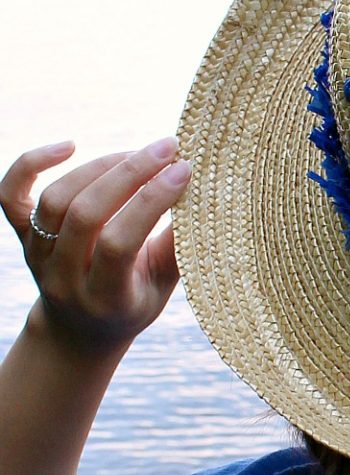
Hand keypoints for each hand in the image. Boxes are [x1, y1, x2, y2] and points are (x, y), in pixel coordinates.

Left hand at [0, 137, 191, 358]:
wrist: (77, 328)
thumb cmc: (132, 302)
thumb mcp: (163, 287)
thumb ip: (178, 245)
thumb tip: (205, 193)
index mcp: (103, 297)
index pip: (118, 243)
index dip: (150, 202)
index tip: (184, 170)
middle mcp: (62, 277)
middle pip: (84, 215)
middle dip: (130, 173)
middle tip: (168, 148)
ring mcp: (37, 255)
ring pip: (56, 199)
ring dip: (101, 166)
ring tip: (137, 154)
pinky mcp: (23, 235)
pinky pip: (11, 195)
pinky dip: (31, 164)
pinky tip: (69, 145)